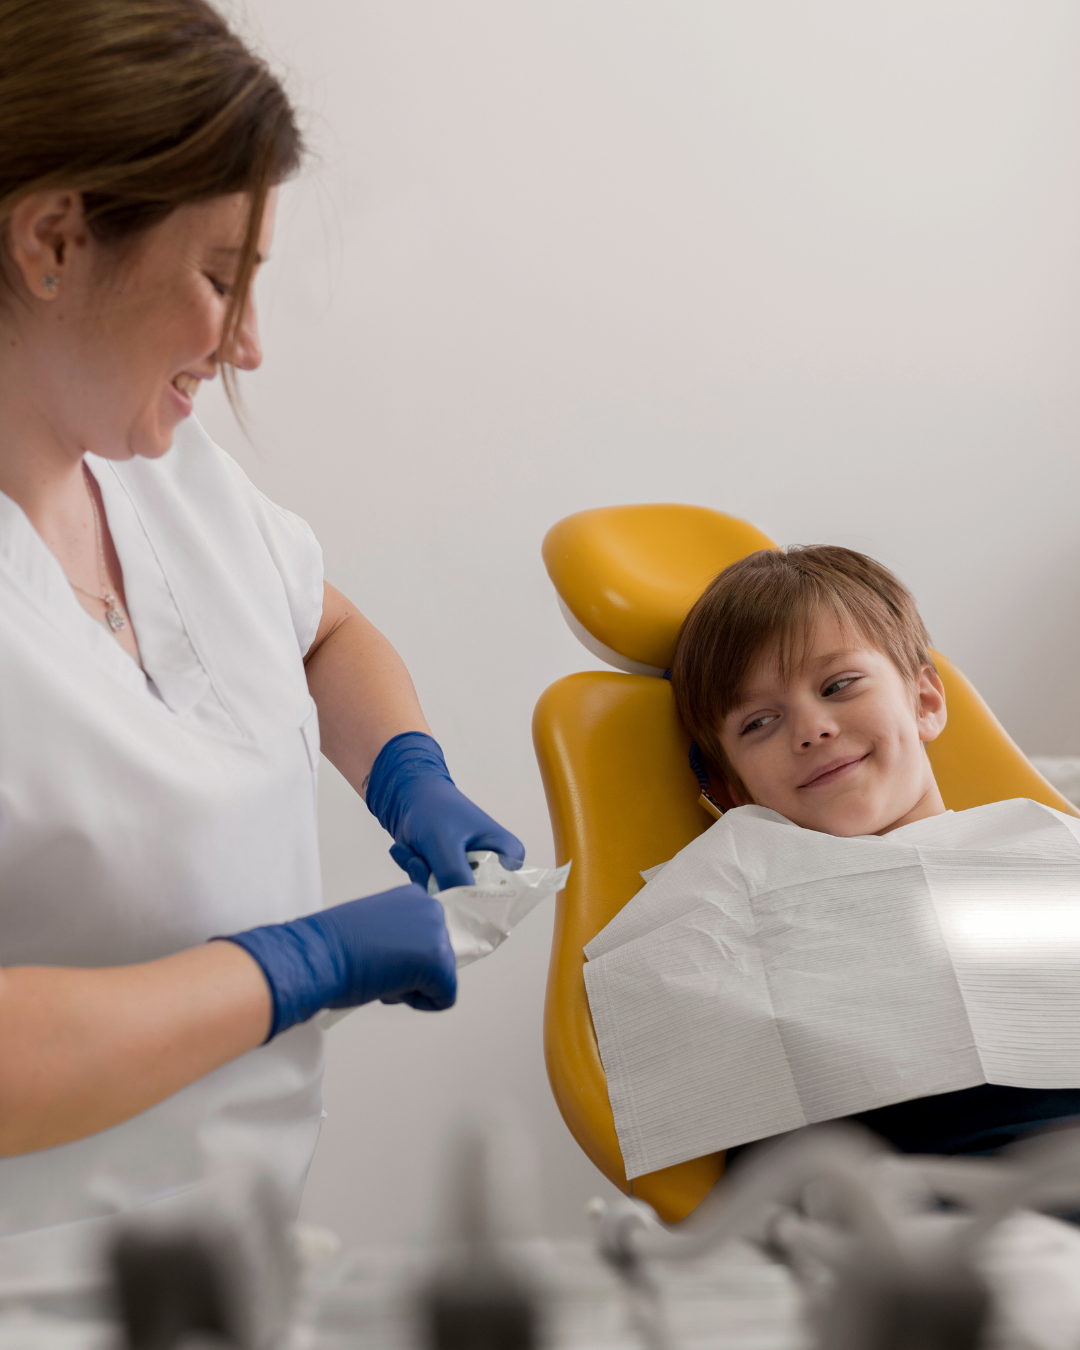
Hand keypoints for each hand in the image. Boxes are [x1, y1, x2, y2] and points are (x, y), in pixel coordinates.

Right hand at [221, 883, 456, 1037]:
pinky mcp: (440, 963)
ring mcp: (437, 935)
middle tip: (379, 968)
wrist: (317, 955)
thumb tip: (414, 958)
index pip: (431, 935)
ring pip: (442, 977)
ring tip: (380, 975)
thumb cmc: (333, 946)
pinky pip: (444, 998)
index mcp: (414, 896)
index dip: (409, 955)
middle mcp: (431, 909)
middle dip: (414, 971)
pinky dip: (419, 1004)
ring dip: (413, 987)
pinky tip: (389, 989)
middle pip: (440, 956)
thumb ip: (400, 935)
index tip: (387, 957)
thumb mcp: (376, 930)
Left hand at [388, 776, 524, 889]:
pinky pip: (433, 893)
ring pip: (447, 898)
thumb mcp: (444, 843)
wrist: (409, 796)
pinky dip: (417, 876)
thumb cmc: (434, 810)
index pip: (500, 895)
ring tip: (414, 852)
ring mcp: (470, 875)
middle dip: (437, 882)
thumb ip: (454, 877)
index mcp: (507, 856)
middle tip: (419, 859)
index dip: (472, 900)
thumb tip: (457, 914)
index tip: (445, 886)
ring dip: (423, 877)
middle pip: (469, 900)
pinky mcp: (450, 879)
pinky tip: (410, 854)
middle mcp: (493, 869)